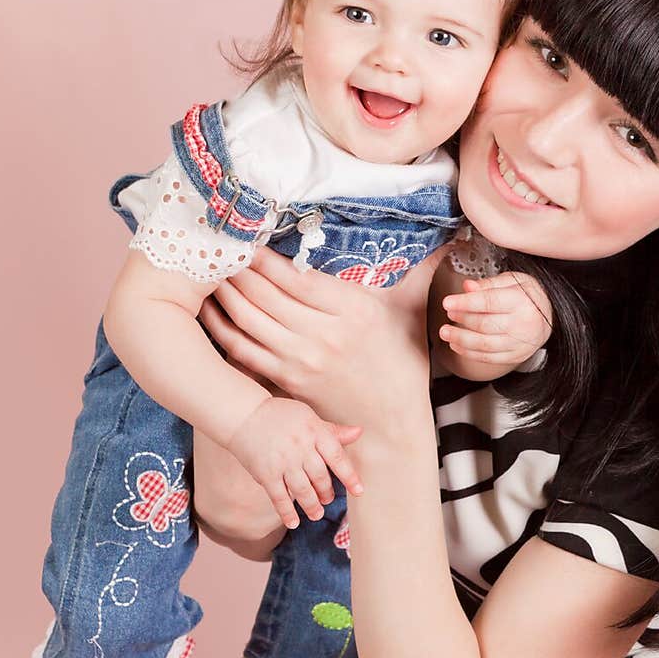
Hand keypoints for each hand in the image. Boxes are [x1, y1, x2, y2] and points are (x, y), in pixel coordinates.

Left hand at [199, 246, 444, 430]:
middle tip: (217, 243)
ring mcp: (301, 360)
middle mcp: (324, 334)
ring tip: (207, 268)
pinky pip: (242, 348)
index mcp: (353, 310)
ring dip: (223, 291)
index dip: (266, 254)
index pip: (296, 274)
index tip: (249, 233)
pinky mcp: (286, 380)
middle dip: (237, 265)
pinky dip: (221, 326)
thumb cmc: (401, 363)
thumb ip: (421, 270)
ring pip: (248, 317)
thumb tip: (451, 236)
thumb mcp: (410, 311)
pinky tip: (209, 308)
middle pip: (266, 292)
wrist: (392, 424)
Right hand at [226, 397, 363, 529]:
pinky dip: (287, 512)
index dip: (349, 476)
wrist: (243, 414)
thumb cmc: (280, 416)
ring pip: (303, 490)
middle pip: (320, 476)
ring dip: (312, 505)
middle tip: (328, 500)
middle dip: (326, 492)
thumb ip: (332, 430)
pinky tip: (293, 523)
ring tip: (316, 514)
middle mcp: (301, 447)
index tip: (359, 491)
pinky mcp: (266, 473)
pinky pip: (279, 497)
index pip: (337, 457)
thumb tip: (358, 433)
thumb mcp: (308, 417)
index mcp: (314, 431)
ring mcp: (283, 461)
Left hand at [439, 271, 552, 366]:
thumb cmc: (530, 296)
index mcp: (521, 301)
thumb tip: (468, 287)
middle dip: (462, 319)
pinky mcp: (515, 356)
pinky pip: (488, 357)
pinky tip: (457, 345)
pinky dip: (469, 352)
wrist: (551, 316)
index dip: (466, 303)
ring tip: (446, 332)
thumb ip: (488, 284)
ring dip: (461, 339)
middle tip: (449, 314)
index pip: (489, 302)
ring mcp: (519, 343)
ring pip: (484, 344)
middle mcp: (522, 324)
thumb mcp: (513, 281)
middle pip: (485, 324)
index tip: (448, 302)